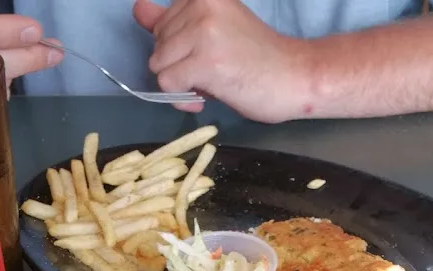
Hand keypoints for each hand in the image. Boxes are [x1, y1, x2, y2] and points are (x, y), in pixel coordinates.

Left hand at [133, 0, 311, 121]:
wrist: (293, 76)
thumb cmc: (256, 56)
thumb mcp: (213, 29)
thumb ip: (175, 21)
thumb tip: (138, 10)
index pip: (160, 23)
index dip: (178, 48)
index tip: (204, 55)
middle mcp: (200, 4)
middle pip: (157, 46)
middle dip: (179, 66)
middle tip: (213, 71)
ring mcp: (203, 31)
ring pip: (159, 66)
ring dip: (181, 84)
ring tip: (212, 83)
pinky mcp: (205, 61)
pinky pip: (169, 85)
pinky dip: (183, 98)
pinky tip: (207, 96)